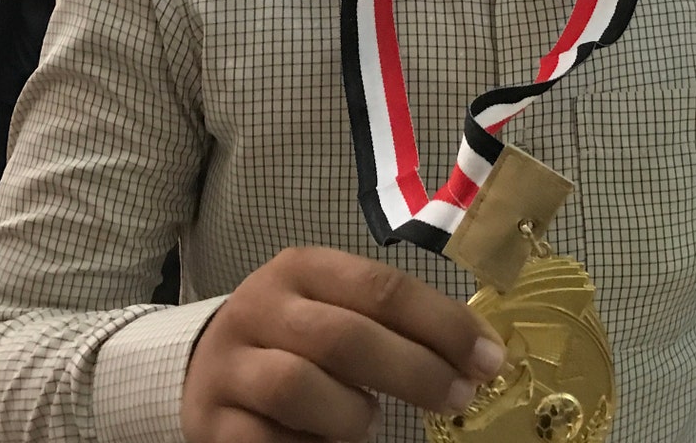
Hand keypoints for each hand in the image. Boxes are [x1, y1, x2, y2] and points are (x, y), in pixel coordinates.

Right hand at [181, 247, 505, 442]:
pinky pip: (267, 441)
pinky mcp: (212, 421)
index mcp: (302, 269)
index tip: (488, 360)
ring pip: (297, 386)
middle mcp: (261, 307)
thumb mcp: (337, 308)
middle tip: (457, 398)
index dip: (442, 325)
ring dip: (351, 414)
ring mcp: (230, 365)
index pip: (381, 287)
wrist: (207, 367)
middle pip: (343, 337)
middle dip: (413, 371)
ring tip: (370, 423)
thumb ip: (394, 323)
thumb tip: (479, 355)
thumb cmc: (296, 337)